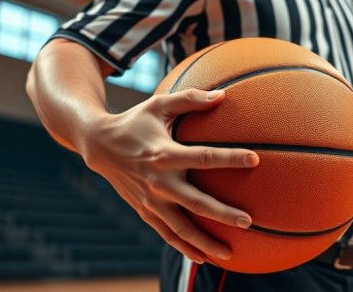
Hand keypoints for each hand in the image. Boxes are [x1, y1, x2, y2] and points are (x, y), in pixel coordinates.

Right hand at [78, 89, 258, 263]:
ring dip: (205, 242)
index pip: (203, 157)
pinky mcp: (144, 211)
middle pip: (196, 202)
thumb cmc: (134, 121)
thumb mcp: (159, 105)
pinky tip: (203, 257)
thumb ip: (191, 99)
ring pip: (181, 228)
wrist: (98, 145)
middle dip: (223, 213)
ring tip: (230, 254)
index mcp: (165, 153)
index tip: (254, 159)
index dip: (229, 158)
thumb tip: (223, 95)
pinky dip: (184, 247)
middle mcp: (158, 181)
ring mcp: (150, 200)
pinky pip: (167, 234)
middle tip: (248, 221)